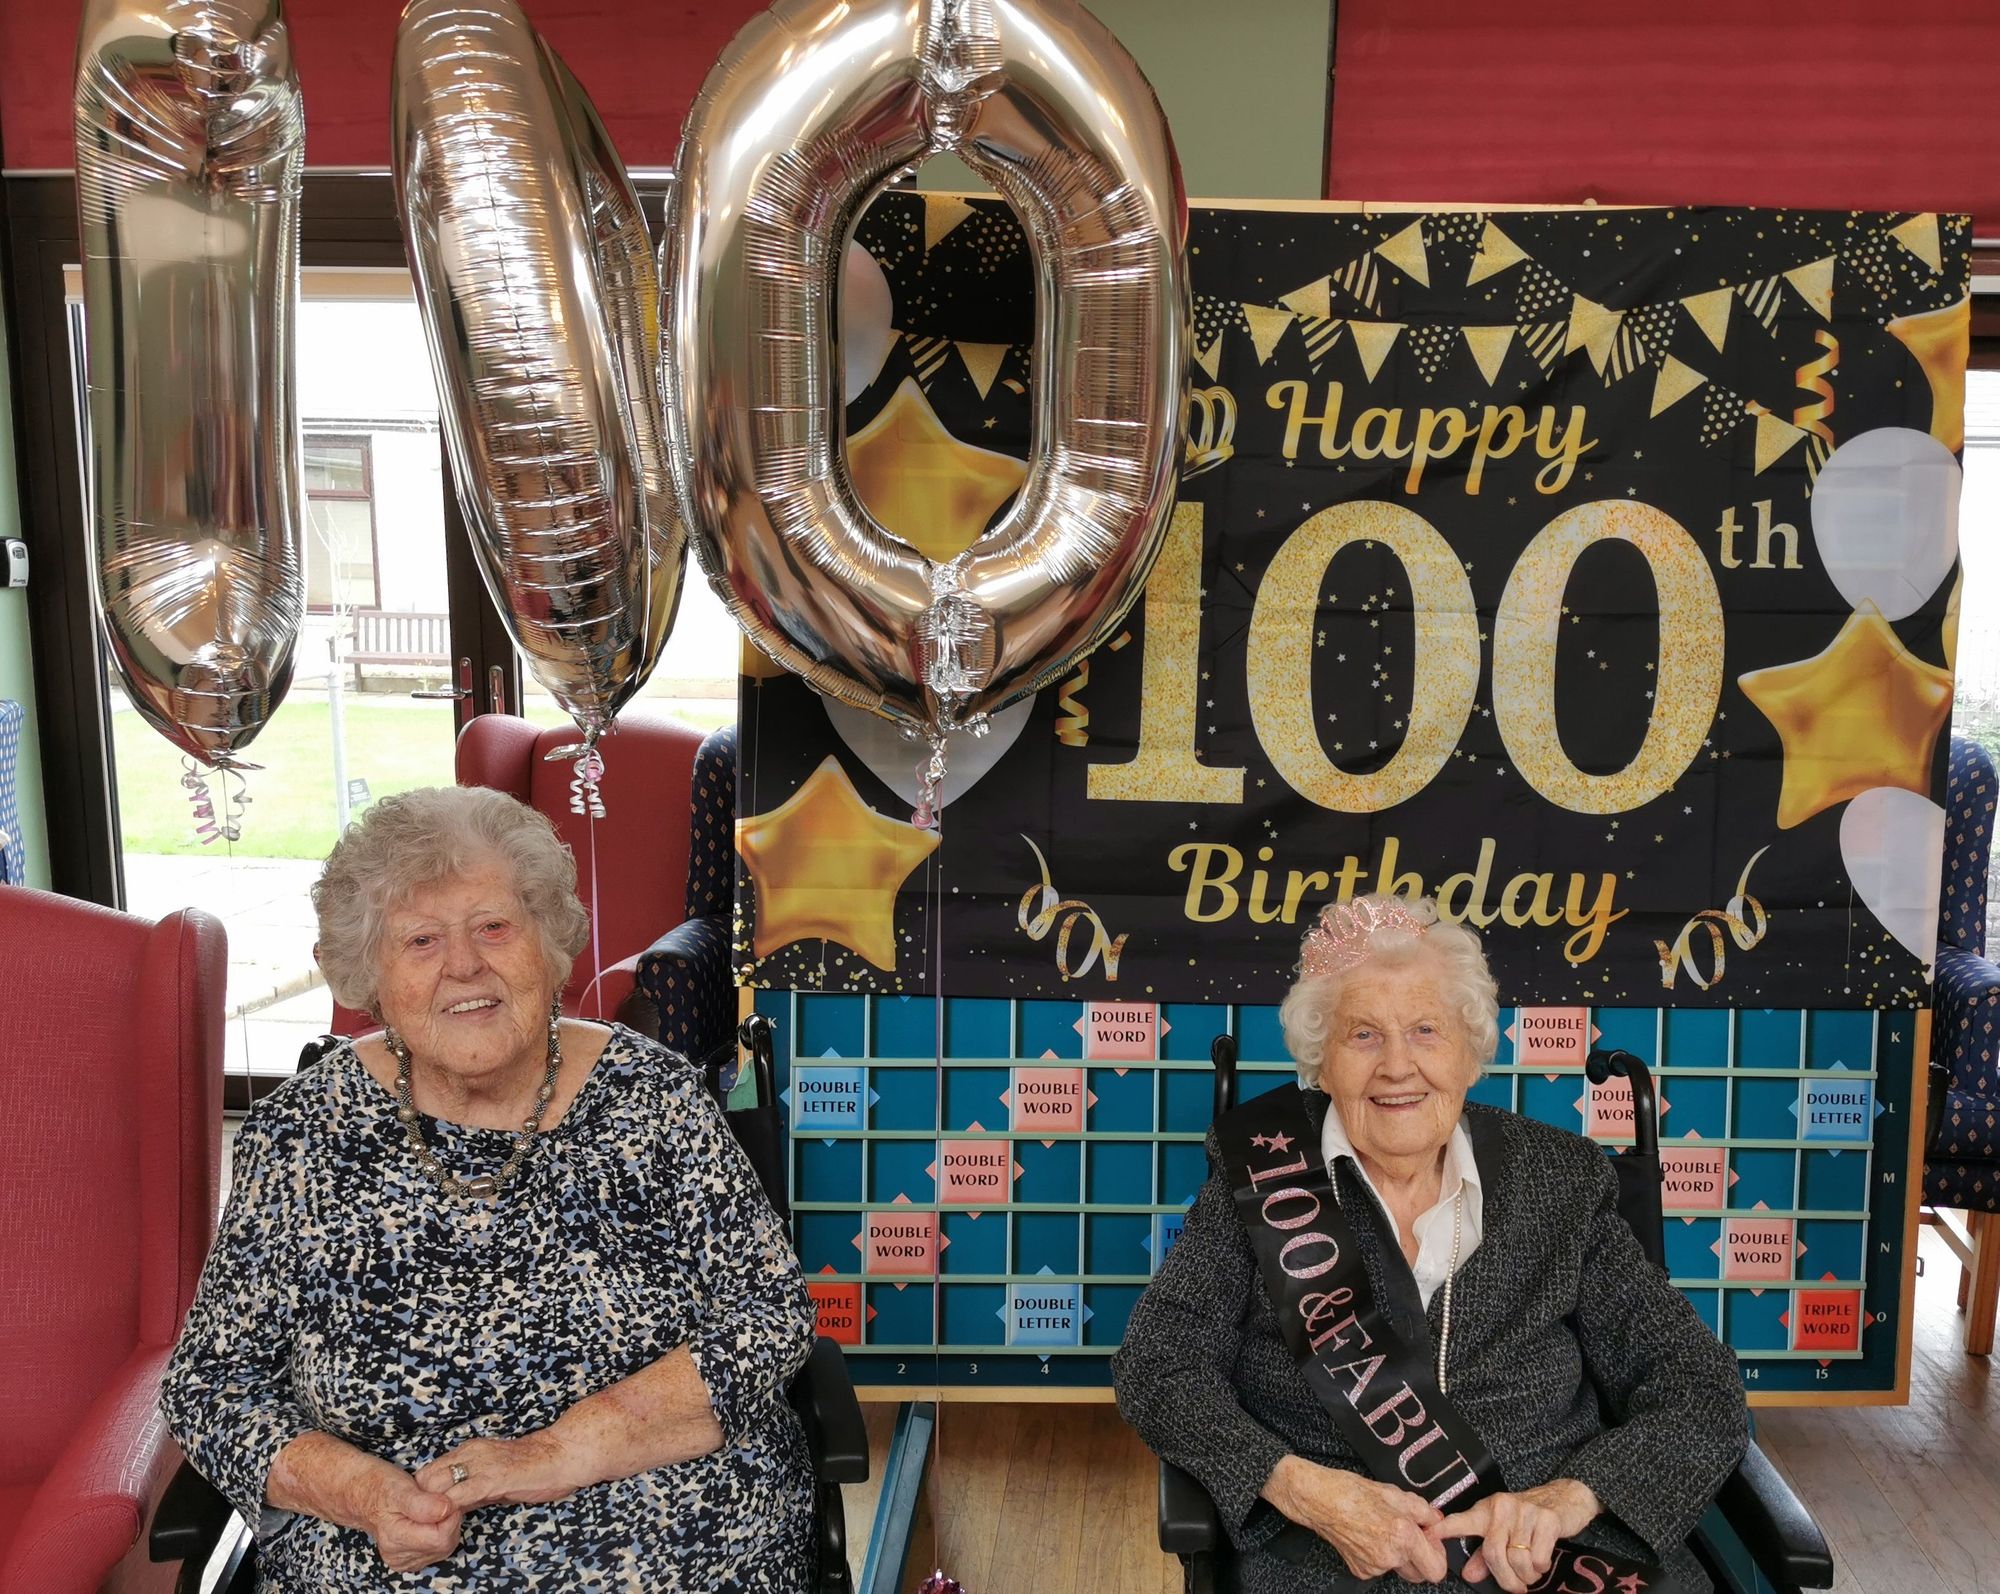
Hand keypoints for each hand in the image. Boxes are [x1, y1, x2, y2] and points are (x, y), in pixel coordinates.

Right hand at [358, 1462, 462, 1573]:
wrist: (361, 1494)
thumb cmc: (379, 1487)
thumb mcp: (399, 1488)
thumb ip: (422, 1502)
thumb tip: (446, 1510)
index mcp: (395, 1541)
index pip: (441, 1538)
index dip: (450, 1514)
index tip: (443, 1497)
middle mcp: (398, 1556)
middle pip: (445, 1545)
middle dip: (449, 1520)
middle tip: (436, 1500)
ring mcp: (403, 1560)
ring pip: (444, 1547)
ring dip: (445, 1525)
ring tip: (431, 1507)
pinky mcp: (409, 1558)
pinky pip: (438, 1549)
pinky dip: (440, 1531)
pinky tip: (429, 1517)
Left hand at [415, 1433, 582, 1513]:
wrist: (563, 1454)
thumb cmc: (534, 1466)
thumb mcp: (495, 1474)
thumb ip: (473, 1487)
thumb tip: (454, 1505)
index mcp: (470, 1450)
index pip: (430, 1471)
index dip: (424, 1494)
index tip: (427, 1512)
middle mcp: (470, 1453)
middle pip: (426, 1478)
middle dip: (422, 1502)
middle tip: (427, 1522)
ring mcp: (480, 1464)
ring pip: (436, 1486)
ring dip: (432, 1508)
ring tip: (436, 1525)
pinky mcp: (492, 1478)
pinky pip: (458, 1496)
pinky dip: (450, 1510)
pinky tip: (453, 1521)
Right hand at [1262, 1455, 1447, 1582]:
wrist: (1319, 1500)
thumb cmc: (1351, 1492)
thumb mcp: (1394, 1492)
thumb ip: (1423, 1510)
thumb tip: (1436, 1520)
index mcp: (1403, 1535)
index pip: (1437, 1569)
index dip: (1438, 1555)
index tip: (1430, 1540)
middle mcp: (1390, 1556)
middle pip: (1421, 1574)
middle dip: (1420, 1557)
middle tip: (1411, 1535)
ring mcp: (1374, 1566)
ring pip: (1400, 1568)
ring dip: (1399, 1554)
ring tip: (1383, 1529)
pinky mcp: (1361, 1570)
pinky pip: (1381, 1567)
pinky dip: (1380, 1554)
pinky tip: (1369, 1535)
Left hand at [1436, 1479, 1600, 1592]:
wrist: (1564, 1499)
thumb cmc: (1527, 1520)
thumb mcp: (1502, 1531)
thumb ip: (1484, 1554)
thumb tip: (1469, 1575)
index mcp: (1486, 1511)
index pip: (1461, 1520)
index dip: (1444, 1529)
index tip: (1427, 1535)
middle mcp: (1502, 1507)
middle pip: (1493, 1554)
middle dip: (1505, 1579)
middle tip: (1516, 1586)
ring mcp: (1524, 1511)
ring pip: (1517, 1559)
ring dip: (1526, 1576)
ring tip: (1531, 1573)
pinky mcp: (1547, 1519)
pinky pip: (1538, 1557)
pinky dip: (1541, 1567)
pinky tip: (1542, 1560)